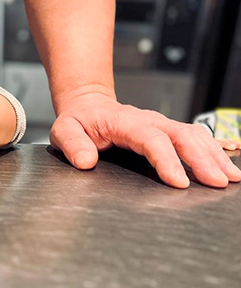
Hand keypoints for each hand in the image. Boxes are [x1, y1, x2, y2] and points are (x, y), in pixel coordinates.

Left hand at [50, 93, 240, 188]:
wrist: (88, 106)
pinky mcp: (169, 131)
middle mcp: (148, 121)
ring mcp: (161, 125)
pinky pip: (196, 137)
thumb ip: (72, 144)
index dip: (166, 159)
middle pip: (181, 135)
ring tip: (231, 178)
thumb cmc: (78, 120)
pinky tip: (228, 165)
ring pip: (194, 135)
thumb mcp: (64, 130)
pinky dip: (214, 149)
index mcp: (124, 122)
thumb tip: (85, 161)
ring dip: (214, 155)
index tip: (179, 182)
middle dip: (201, 158)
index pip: (150, 138)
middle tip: (218, 182)